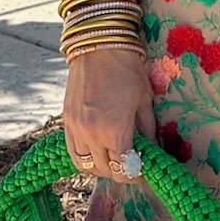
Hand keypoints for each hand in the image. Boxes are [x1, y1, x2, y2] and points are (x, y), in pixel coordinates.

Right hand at [63, 42, 157, 182]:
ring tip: (115, 159)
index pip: (126, 169)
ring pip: (87, 166)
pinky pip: (73, 153)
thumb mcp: (145, 100)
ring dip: (103, 168)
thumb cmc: (128, 69)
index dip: (138, 175)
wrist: (98, 45)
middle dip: (123, 172)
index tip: (146, 171)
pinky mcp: (66, 122)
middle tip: (134, 165)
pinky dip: (86, 158)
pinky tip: (97, 151)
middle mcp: (92, 135)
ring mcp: (76, 130)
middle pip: (107, 171)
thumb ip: (148, 131)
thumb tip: (153, 152)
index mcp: (116, 130)